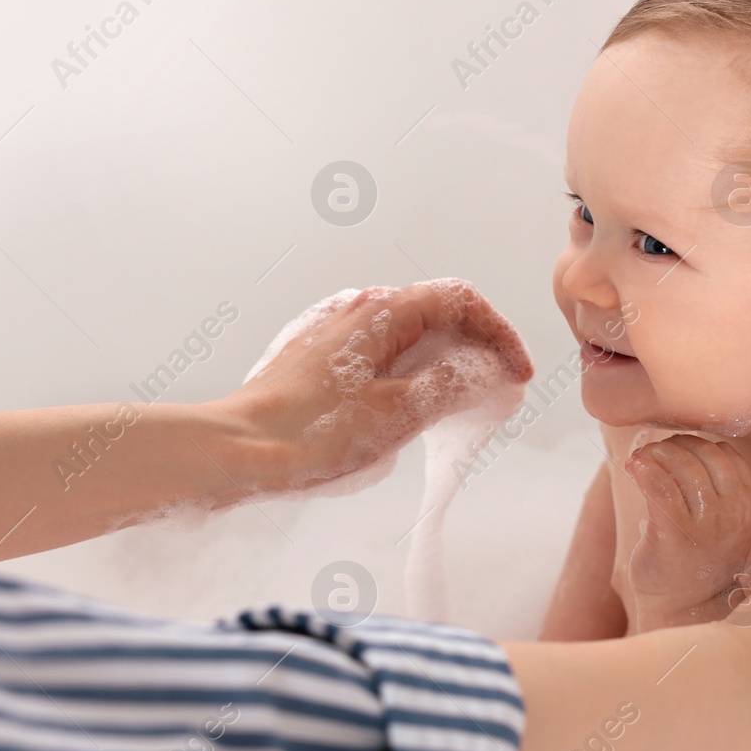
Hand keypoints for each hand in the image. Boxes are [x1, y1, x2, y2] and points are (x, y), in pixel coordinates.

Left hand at [216, 281, 531, 493]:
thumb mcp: (398, 414)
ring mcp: (333, 330)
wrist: (234, 450)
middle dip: (475, 350)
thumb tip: (488, 370)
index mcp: (381, 311)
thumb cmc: (309, 435)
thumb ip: (452, 384)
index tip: (516, 376)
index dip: (499, 335)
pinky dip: (409, 373)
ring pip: (407, 335)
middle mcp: (357, 308)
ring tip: (457, 408)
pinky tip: (406, 412)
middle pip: (436, 313)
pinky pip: (379, 353)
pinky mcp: (316, 356)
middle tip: (495, 395)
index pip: (461, 300)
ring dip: (442, 364)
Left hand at [616, 435, 750, 630]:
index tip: (677, 449)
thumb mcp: (723, 524)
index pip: (728, 455)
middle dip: (675, 445)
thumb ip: (715, 490)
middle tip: (653, 452)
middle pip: (704, 455)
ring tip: (641, 460)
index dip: (700, 444)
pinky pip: (659, 486)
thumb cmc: (697, 562)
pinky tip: (632, 467)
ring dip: (656, 454)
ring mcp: (705, 525)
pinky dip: (643, 469)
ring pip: (681, 466)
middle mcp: (731, 513)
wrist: (685, 608)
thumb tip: (680, 445)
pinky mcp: (674, 534)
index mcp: (747, 506)